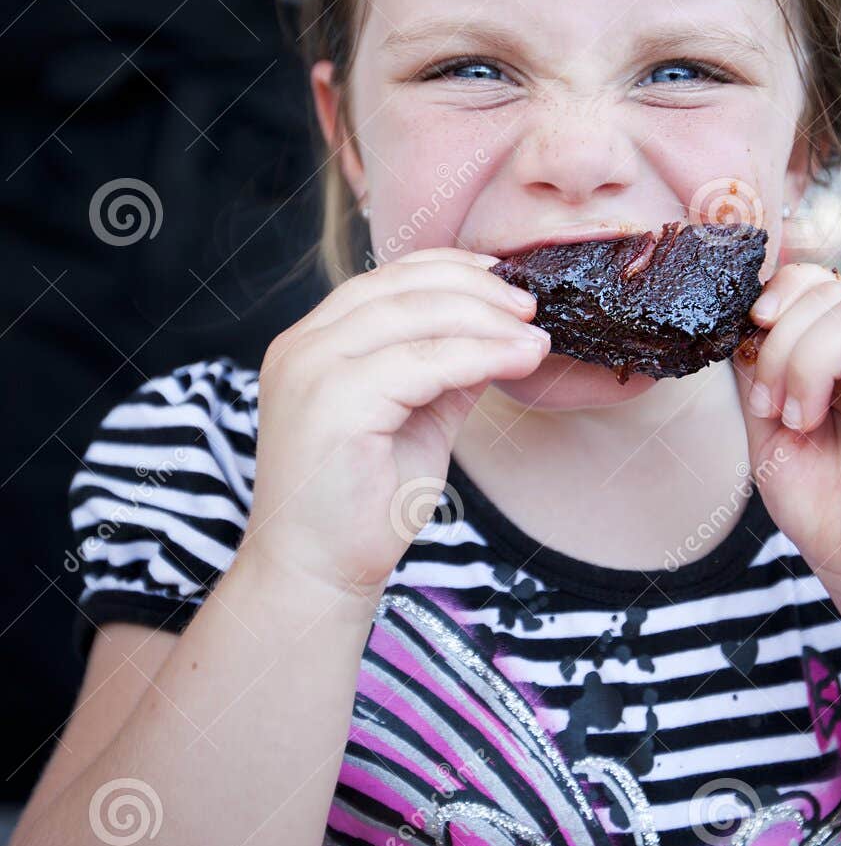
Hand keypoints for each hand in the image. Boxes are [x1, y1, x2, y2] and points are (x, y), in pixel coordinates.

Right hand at [242, 249, 549, 602]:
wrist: (318, 574)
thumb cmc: (363, 506)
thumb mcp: (417, 420)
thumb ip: (447, 373)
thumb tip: (501, 334)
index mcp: (312, 343)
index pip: (384, 281)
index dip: (450, 270)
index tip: (505, 280)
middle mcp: (302, 347)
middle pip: (400, 288)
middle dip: (475, 291)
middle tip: (530, 309)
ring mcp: (311, 370)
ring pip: (413, 317)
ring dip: (485, 320)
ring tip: (534, 336)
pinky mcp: (332, 402)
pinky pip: (422, 363)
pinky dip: (479, 356)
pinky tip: (519, 361)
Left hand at [732, 262, 840, 628]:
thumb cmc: (833, 515)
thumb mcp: (772, 438)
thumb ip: (759, 379)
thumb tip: (742, 323)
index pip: (818, 283)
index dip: (780, 293)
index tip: (751, 335)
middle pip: (834, 292)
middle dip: (784, 344)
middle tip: (773, 408)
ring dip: (812, 369)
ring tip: (806, 425)